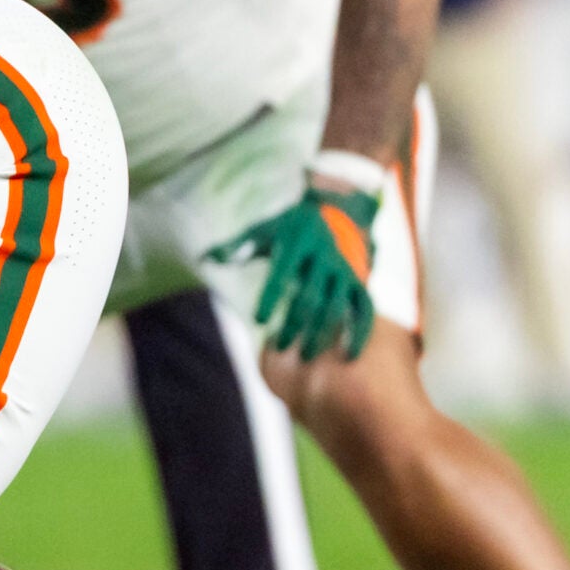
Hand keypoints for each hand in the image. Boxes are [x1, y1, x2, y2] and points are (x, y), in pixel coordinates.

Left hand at [207, 181, 379, 360]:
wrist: (333, 214)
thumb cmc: (287, 228)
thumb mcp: (261, 230)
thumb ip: (235, 246)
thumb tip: (205, 259)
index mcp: (296, 242)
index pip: (282, 272)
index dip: (271, 297)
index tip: (259, 320)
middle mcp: (324, 256)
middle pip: (310, 296)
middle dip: (295, 323)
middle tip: (280, 347)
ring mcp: (344, 270)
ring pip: (336, 306)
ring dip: (321, 332)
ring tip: (305, 356)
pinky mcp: (359, 281)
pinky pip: (364, 308)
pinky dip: (360, 332)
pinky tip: (349, 355)